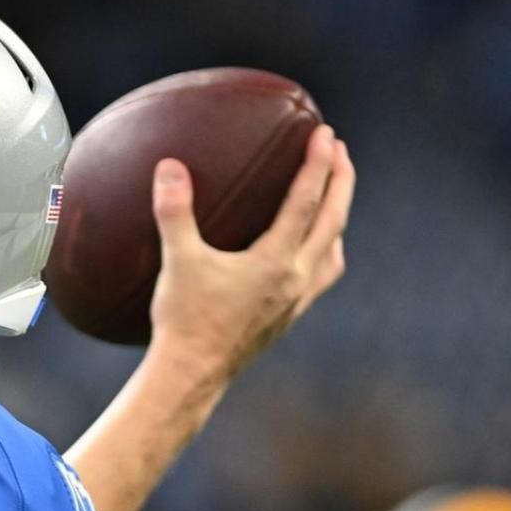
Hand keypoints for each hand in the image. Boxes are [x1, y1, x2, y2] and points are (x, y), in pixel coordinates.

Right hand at [147, 123, 354, 376]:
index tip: (325, 134)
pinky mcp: (288, 318)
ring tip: (334, 198)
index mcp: (276, 261)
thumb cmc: (184, 319)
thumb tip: (170, 166)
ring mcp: (296, 301)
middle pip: (333, 221)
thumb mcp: (177, 261)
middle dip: (341, 182)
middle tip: (340, 150)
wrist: (192, 376)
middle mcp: (296, 279)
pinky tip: (309, 252)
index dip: (318, 164)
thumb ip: (174, 211)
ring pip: (333, 252)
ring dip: (337, 219)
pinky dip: (324, 252)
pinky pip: (321, 277)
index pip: (307, 202)